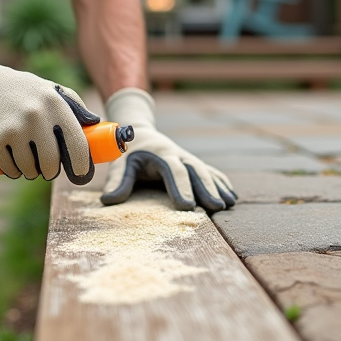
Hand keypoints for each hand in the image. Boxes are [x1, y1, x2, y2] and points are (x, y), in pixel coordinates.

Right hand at [0, 41, 99, 181]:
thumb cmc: (22, 89)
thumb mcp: (50, 90)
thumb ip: (74, 105)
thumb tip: (96, 125)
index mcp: (55, 103)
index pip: (76, 143)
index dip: (81, 165)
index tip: (80, 174)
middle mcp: (37, 116)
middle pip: (51, 162)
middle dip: (51, 171)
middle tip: (48, 169)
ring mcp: (14, 129)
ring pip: (30, 169)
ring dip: (31, 173)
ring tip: (29, 164)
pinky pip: (10, 168)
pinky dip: (14, 172)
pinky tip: (15, 167)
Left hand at [100, 88, 236, 211]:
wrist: (138, 133)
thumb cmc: (127, 151)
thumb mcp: (120, 162)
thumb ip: (117, 180)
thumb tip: (108, 201)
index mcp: (161, 154)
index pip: (173, 171)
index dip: (180, 187)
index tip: (187, 206)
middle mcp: (178, 154)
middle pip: (196, 171)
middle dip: (207, 188)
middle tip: (217, 207)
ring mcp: (187, 158)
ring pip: (206, 171)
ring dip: (218, 187)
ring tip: (229, 203)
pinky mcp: (192, 163)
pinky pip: (210, 172)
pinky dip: (221, 183)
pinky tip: (232, 196)